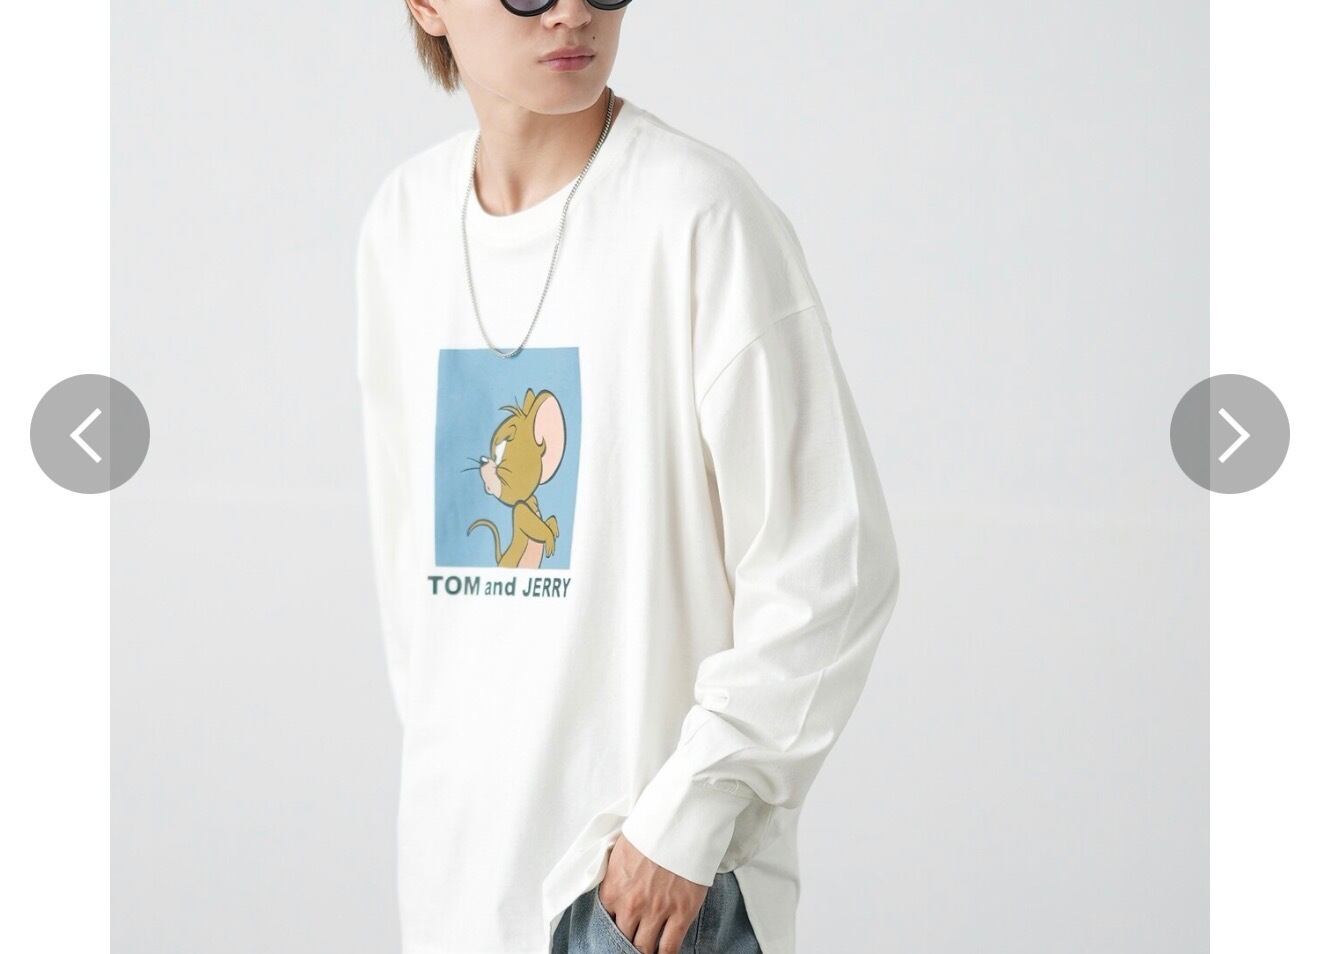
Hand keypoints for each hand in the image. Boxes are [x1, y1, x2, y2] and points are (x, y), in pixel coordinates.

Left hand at [597, 833, 707, 953]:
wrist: (679, 823)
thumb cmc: (650, 831)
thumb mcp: (620, 852)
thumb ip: (613, 877)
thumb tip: (613, 889)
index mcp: (613, 891)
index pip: (606, 923)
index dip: (613, 928)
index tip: (619, 930)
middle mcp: (631, 906)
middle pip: (624, 939)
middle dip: (628, 942)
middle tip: (633, 942)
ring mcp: (657, 912)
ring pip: (645, 948)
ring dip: (645, 950)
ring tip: (647, 950)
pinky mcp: (681, 913)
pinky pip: (670, 947)